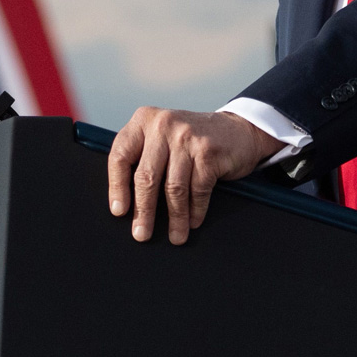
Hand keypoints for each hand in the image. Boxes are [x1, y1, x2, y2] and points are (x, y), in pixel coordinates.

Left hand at [107, 108, 282, 244]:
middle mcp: (163, 125)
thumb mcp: (163, 137)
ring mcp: (187, 137)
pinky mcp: (208, 151)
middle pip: (146, 176)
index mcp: (144, 120)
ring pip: (173, 187)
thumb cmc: (192, 141)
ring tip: (175, 236)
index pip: (120, 156)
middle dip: (144, 211)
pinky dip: (195, 210)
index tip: (119, 212)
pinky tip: (193, 222)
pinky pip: (197, 190)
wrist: (239, 130)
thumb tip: (126, 203)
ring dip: (174, 217)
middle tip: (141, 234)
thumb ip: (143, 156)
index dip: (117, 187)